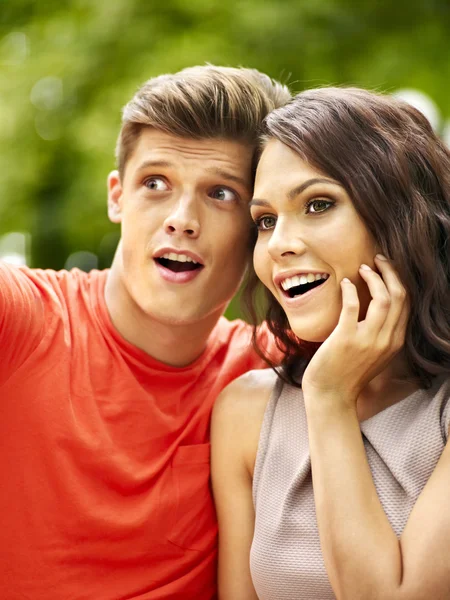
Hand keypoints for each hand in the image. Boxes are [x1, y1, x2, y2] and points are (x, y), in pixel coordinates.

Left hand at [301, 255, 407, 405]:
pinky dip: (350, 291)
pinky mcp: (346, 339)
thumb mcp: (373, 353)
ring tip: (363, 269)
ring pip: (384, 298)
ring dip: (374, 278)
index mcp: (395, 342)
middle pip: (400, 296)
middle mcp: (387, 340)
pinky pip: (352, 306)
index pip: (407, 303)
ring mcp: (368, 340)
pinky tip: (345, 284)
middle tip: (378, 260)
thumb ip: (380, 332)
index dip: (398, 280)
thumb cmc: (347, 372)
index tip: (387, 267)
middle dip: (391, 272)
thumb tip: (376, 304)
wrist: (331, 395)